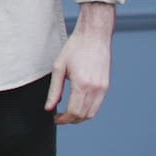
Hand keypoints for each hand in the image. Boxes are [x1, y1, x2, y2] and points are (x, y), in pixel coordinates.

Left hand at [46, 1, 114, 123]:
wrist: (94, 36)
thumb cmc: (75, 48)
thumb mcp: (59, 67)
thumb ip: (54, 90)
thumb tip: (49, 108)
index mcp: (82, 85)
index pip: (73, 112)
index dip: (63, 120)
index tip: (55, 119)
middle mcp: (95, 89)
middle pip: (83, 116)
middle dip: (70, 120)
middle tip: (59, 117)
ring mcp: (103, 88)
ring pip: (92, 113)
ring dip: (80, 117)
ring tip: (68, 112)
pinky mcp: (106, 85)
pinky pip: (98, 104)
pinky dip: (88, 109)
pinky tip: (78, 104)